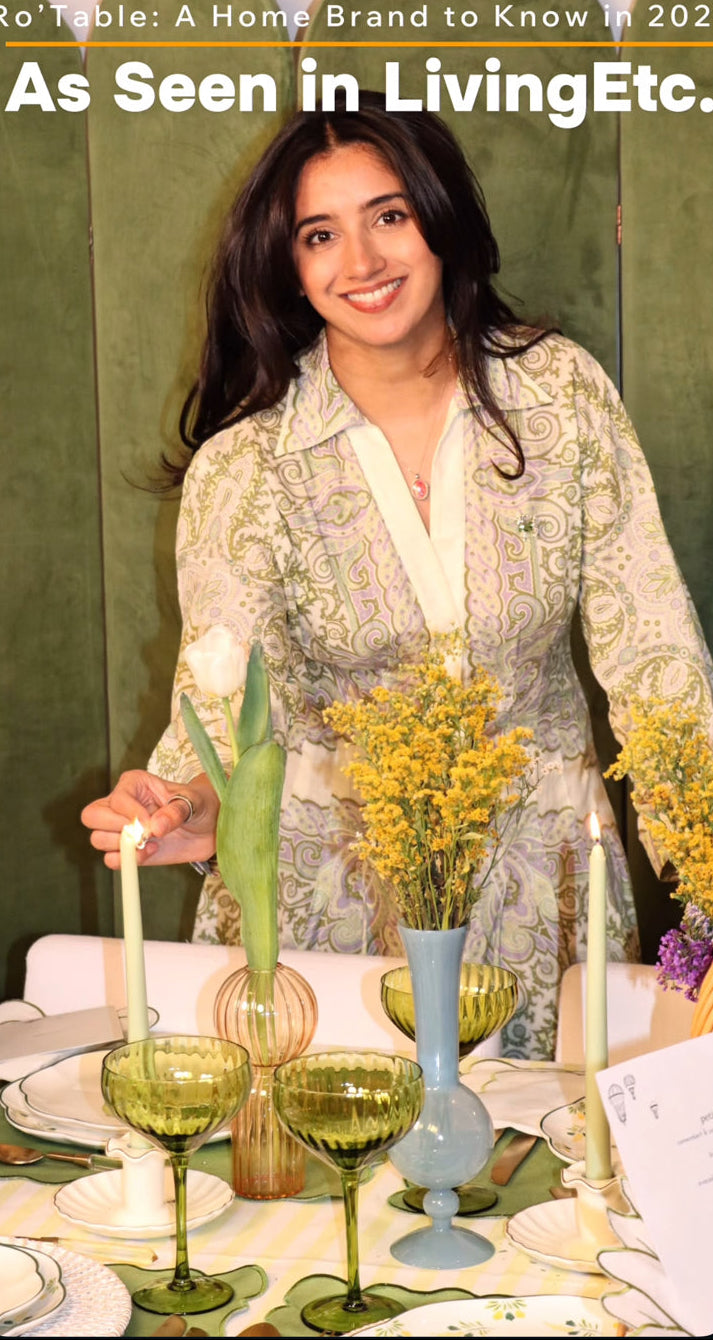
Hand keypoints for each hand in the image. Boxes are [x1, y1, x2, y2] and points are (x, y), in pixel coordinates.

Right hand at [81, 771, 218, 869]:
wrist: (209, 827)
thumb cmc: (199, 805)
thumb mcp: (193, 802)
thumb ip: (175, 811)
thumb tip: (155, 828)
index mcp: (132, 784)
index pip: (115, 800)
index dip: (131, 814)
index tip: (152, 822)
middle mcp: (120, 805)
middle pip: (92, 816)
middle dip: (116, 828)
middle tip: (143, 833)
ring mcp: (121, 829)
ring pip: (97, 839)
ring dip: (123, 846)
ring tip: (151, 842)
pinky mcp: (128, 850)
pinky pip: (111, 860)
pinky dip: (127, 861)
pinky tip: (151, 852)